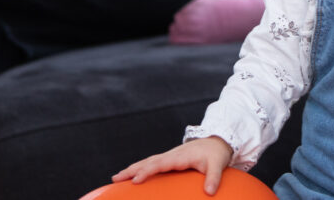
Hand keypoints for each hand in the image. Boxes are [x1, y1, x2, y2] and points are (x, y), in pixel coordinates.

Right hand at [112, 136, 233, 194]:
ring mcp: (170, 156)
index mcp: (180, 156)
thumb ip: (213, 178)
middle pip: (148, 162)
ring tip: (116, 177)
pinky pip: (152, 163)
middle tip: (115, 178)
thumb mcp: (218, 164)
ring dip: (132, 168)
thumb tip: (209, 192)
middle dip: (131, 170)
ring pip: (147, 161)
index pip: (160, 164)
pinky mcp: (170, 159)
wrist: (218, 140)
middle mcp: (172, 154)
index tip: (135, 179)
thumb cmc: (216, 153)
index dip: (147, 171)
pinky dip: (140, 168)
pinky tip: (132, 174)